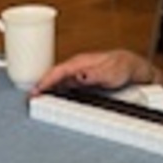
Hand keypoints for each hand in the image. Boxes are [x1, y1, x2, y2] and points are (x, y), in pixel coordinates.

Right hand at [33, 48, 152, 96]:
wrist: (132, 67)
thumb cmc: (123, 67)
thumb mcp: (111, 72)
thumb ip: (95, 74)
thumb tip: (79, 76)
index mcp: (81, 62)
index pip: (58, 71)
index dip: (45, 81)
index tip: (35, 91)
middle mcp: (77, 66)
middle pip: (54, 76)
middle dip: (41, 85)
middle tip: (30, 98)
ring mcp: (78, 72)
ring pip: (58, 80)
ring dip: (46, 88)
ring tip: (37, 99)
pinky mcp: (81, 79)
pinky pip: (64, 84)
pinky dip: (55, 90)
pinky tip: (52, 97)